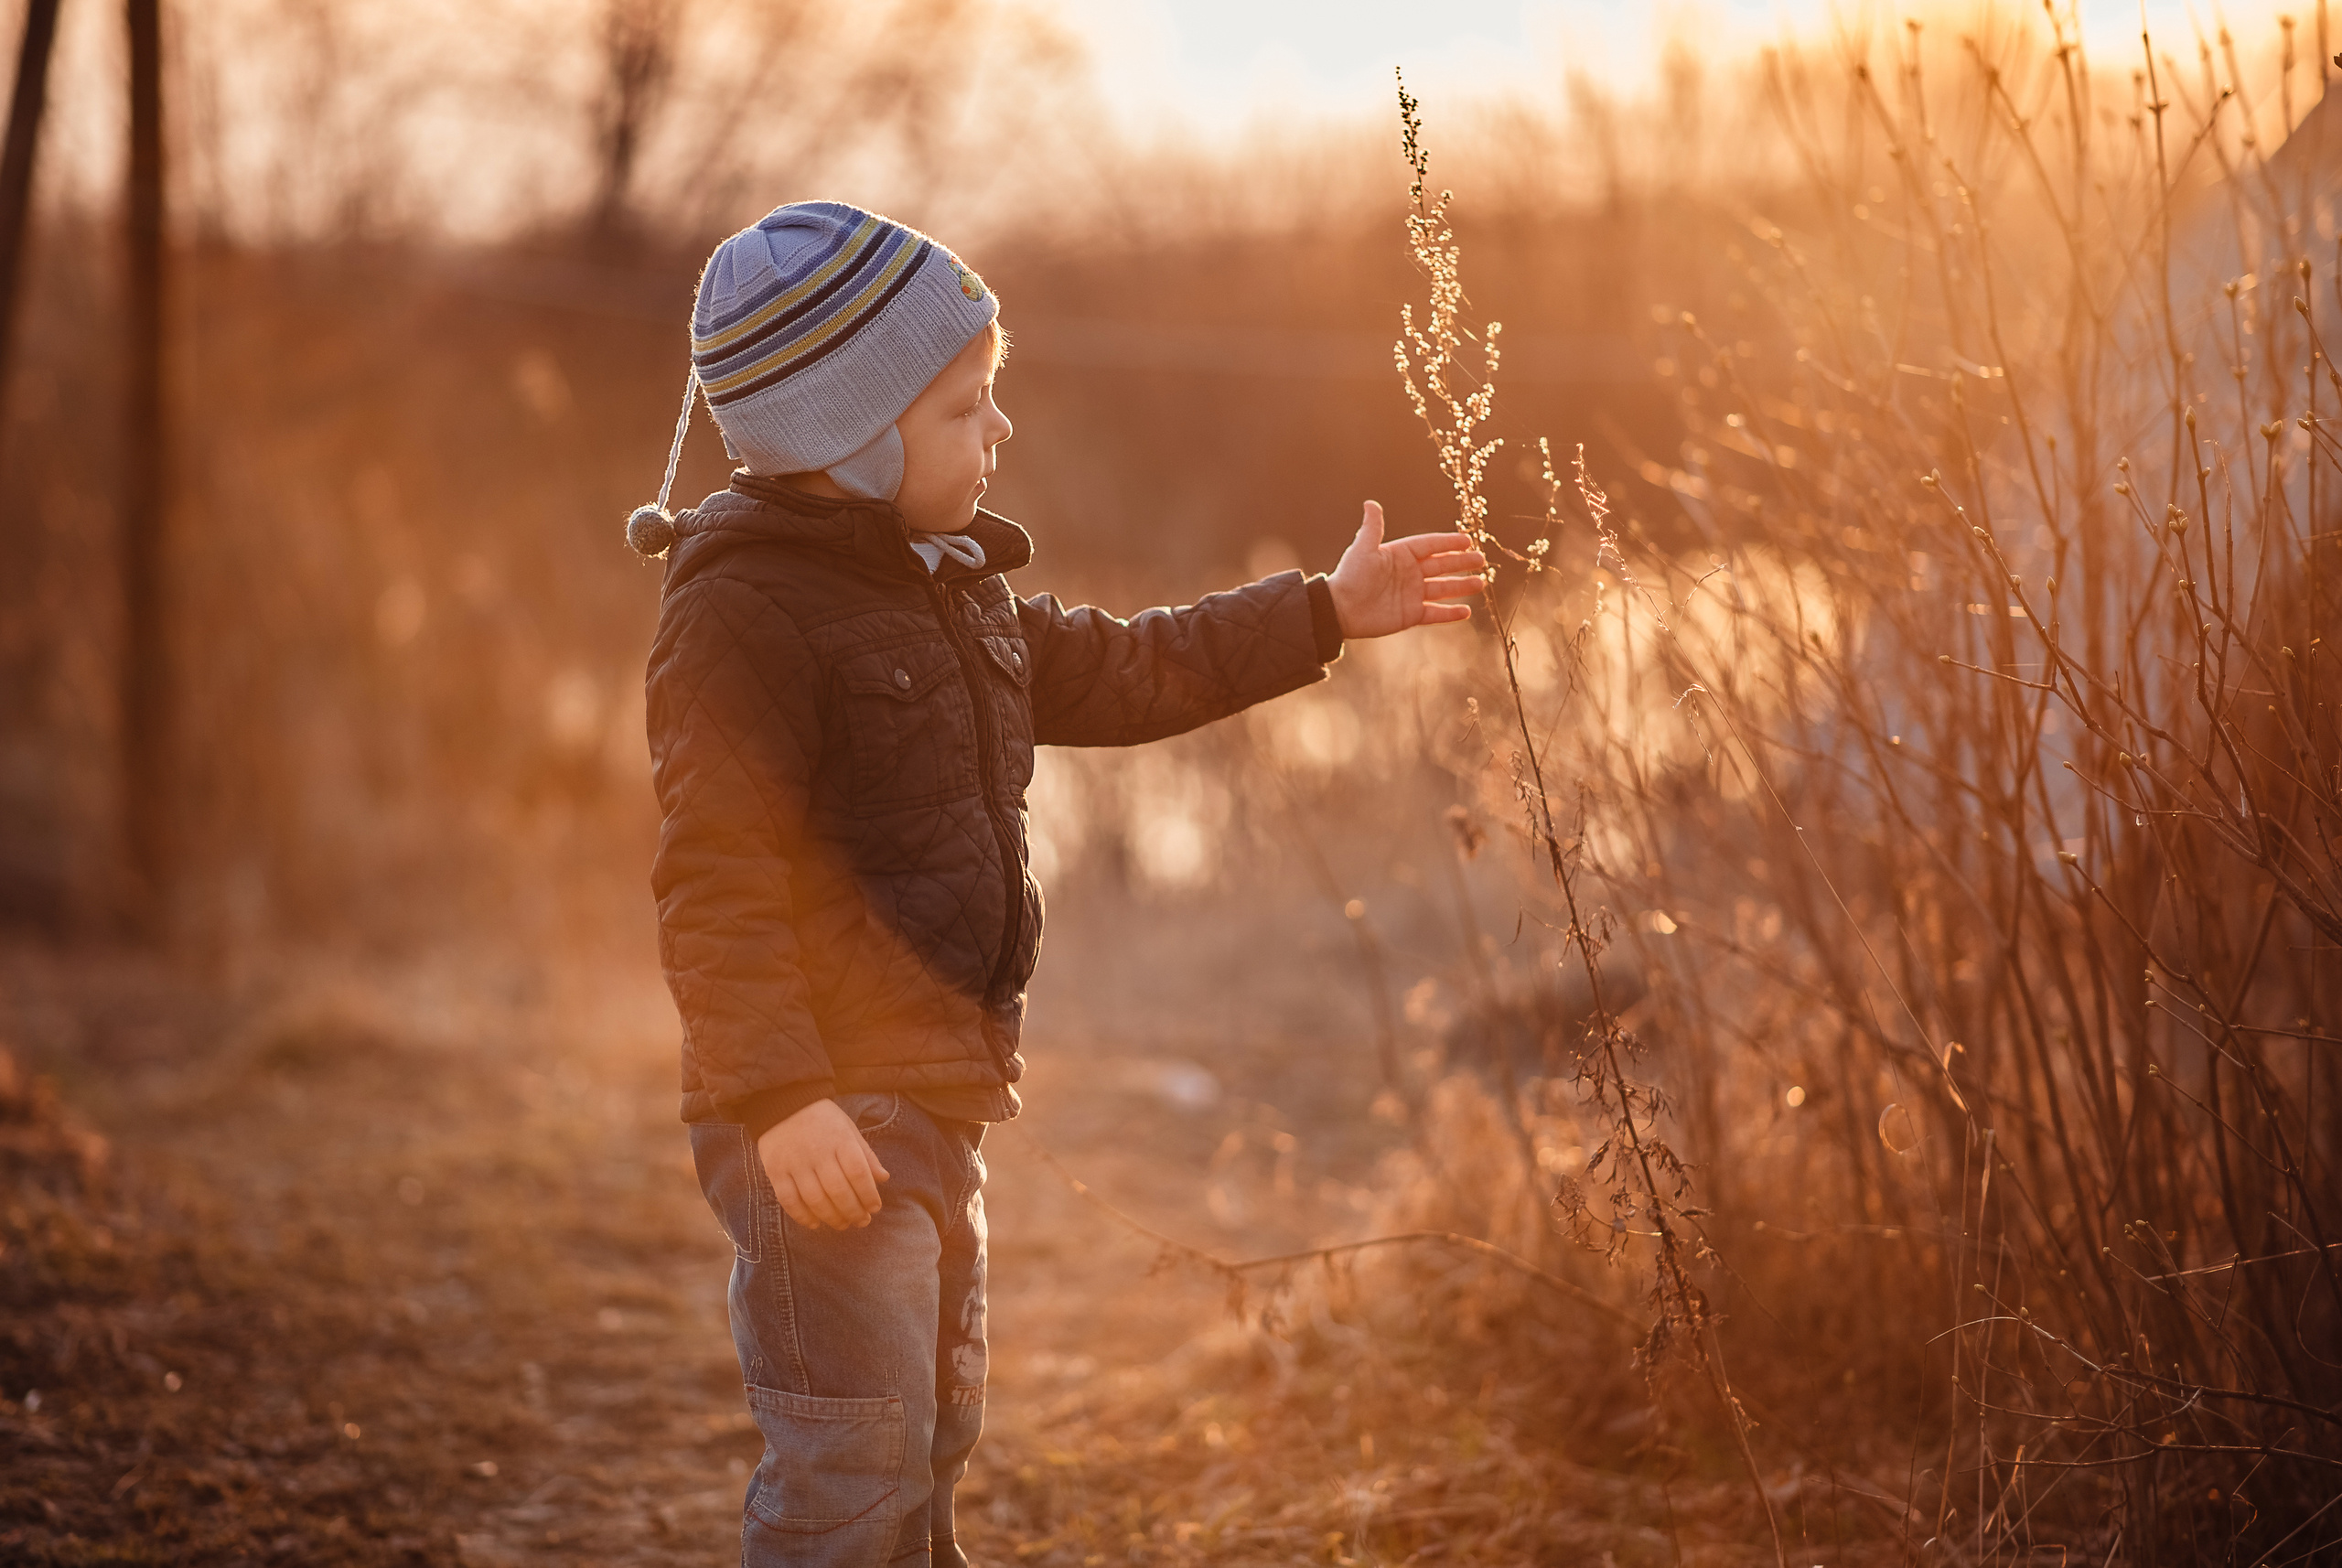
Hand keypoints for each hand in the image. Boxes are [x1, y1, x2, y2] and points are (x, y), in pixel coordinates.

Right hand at [756, 1099, 890, 1229]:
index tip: (874, 1208)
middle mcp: (817, 1152)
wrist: (782, 1105)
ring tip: (843, 1224)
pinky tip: (815, 1224)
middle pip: (838, 1191)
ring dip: (832, 1217)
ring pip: (815, 1200)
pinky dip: (802, 1216)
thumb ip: (865, 1155)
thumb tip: (883, 1178)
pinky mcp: (775, 1171)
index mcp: (840, 1140)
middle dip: (853, 1211)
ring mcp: (795, 1163)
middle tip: (861, 1221)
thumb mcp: (848, 1129)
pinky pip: (789, 1200)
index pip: (858, 1173)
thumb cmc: (822, 1120)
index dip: (868, 1195)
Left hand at [1325, 501, 1486, 639]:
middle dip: (1462, 563)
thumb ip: (1372, 527)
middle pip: (1441, 565)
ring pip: (1443, 589)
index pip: (1430, 546)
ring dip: (1461, 586)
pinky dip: (1450, 613)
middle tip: (1481, 560)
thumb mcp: (1363, 549)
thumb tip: (1370, 503)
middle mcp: (1409, 574)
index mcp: (1400, 555)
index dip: (1448, 543)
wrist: (1339, 609)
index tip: (1467, 540)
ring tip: (1481, 583)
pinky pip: (1435, 613)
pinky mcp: (1410, 615)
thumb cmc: (1350, 576)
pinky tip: (1466, 611)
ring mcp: (1411, 595)